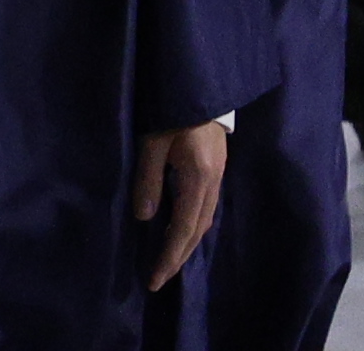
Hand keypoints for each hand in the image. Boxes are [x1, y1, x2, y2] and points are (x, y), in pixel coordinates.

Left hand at [132, 122, 226, 287]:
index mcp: (199, 178)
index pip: (183, 230)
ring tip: (168, 260)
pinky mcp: (217, 168)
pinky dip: (193, 226)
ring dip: (186, 243)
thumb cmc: (174, 110)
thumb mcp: (154, 142)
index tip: (155, 279)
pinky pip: (206, 208)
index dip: (169, 257)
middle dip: (178, 257)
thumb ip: (148, 179)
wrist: (203, 84)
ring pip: (204, 221)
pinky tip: (181, 229)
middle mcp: (213, 183)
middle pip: (197, 231)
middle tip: (159, 279)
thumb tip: (145, 217)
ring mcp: (218, 176)